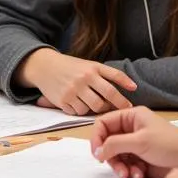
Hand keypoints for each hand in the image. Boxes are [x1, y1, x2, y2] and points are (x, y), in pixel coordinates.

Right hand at [18, 48, 135, 114]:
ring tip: (92, 103)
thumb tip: (133, 86)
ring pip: (91, 108)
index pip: (114, 81)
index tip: (131, 106)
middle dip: (111, 108)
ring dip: (94, 109)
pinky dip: (79, 110)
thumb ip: (109, 75)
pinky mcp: (62, 100)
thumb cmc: (71, 67)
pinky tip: (76, 103)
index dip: (123, 95)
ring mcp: (72, 90)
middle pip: (104, 101)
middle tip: (114, 111)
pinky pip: (77, 112)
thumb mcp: (90, 65)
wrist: (45, 66)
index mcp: (92, 68)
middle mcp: (83, 79)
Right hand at [91, 108, 177, 177]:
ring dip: (121, 167)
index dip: (97, 138)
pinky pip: (127, 165)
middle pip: (108, 142)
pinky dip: (130, 171)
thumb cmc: (170, 144)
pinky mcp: (142, 159)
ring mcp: (137, 144)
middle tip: (118, 169)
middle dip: (111, 157)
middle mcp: (132, 129)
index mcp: (131, 116)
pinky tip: (139, 175)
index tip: (97, 154)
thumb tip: (97, 151)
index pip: (104, 123)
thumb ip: (115, 144)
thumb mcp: (140, 141)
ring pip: (117, 156)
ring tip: (129, 174)